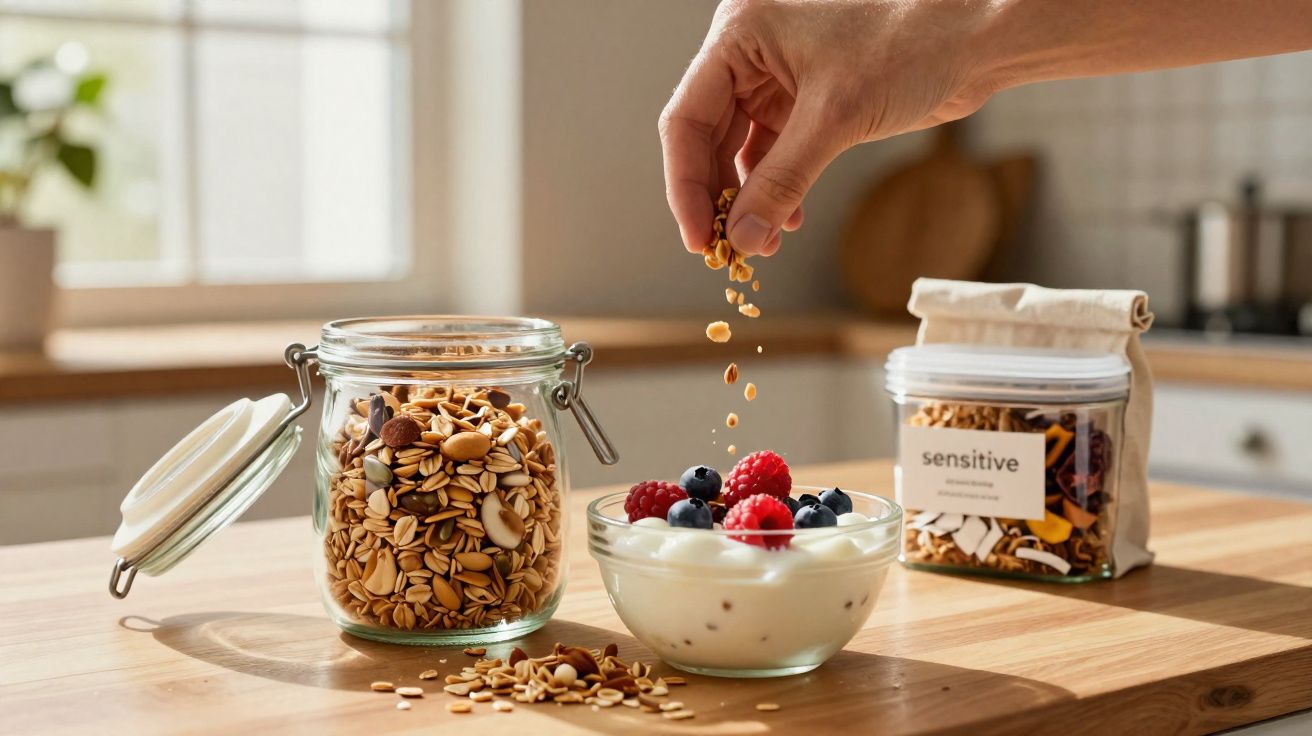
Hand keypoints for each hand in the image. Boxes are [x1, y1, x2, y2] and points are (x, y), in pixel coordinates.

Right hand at [660, 0, 1002, 255]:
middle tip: (725, 250)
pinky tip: (787, 221)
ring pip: (739, 148)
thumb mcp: (835, 118)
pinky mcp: (808, 96)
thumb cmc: (913, 43)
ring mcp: (779, 74)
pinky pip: (774, 151)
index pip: (687, 117)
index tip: (697, 237)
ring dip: (749, 199)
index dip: (686, 185)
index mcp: (741, 31)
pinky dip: (777, 187)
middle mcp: (752, 49)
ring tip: (762, 244)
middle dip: (718, 196)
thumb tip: (741, 240)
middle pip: (706, 135)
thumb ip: (781, 182)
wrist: (978, 36)